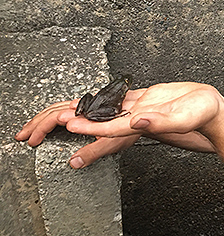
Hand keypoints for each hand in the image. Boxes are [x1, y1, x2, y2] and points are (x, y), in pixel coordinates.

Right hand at [15, 88, 146, 167]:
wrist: (158, 110)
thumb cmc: (140, 124)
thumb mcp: (117, 141)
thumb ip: (96, 149)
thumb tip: (74, 161)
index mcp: (89, 113)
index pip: (57, 117)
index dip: (43, 127)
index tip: (31, 139)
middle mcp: (89, 106)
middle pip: (56, 110)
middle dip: (37, 123)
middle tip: (23, 135)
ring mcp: (91, 104)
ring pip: (62, 106)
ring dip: (44, 117)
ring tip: (33, 129)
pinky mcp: (95, 106)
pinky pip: (71, 106)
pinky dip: (57, 113)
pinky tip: (56, 121)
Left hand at [64, 82, 223, 139]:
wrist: (211, 108)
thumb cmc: (201, 114)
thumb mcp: (182, 117)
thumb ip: (160, 121)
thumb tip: (137, 122)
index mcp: (145, 124)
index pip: (111, 127)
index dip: (91, 126)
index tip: (72, 124)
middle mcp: (139, 118)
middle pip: (105, 121)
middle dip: (83, 121)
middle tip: (58, 119)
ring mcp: (142, 108)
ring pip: (111, 109)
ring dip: (92, 109)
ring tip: (71, 108)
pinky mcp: (148, 97)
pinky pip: (123, 98)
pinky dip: (109, 97)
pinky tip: (99, 95)